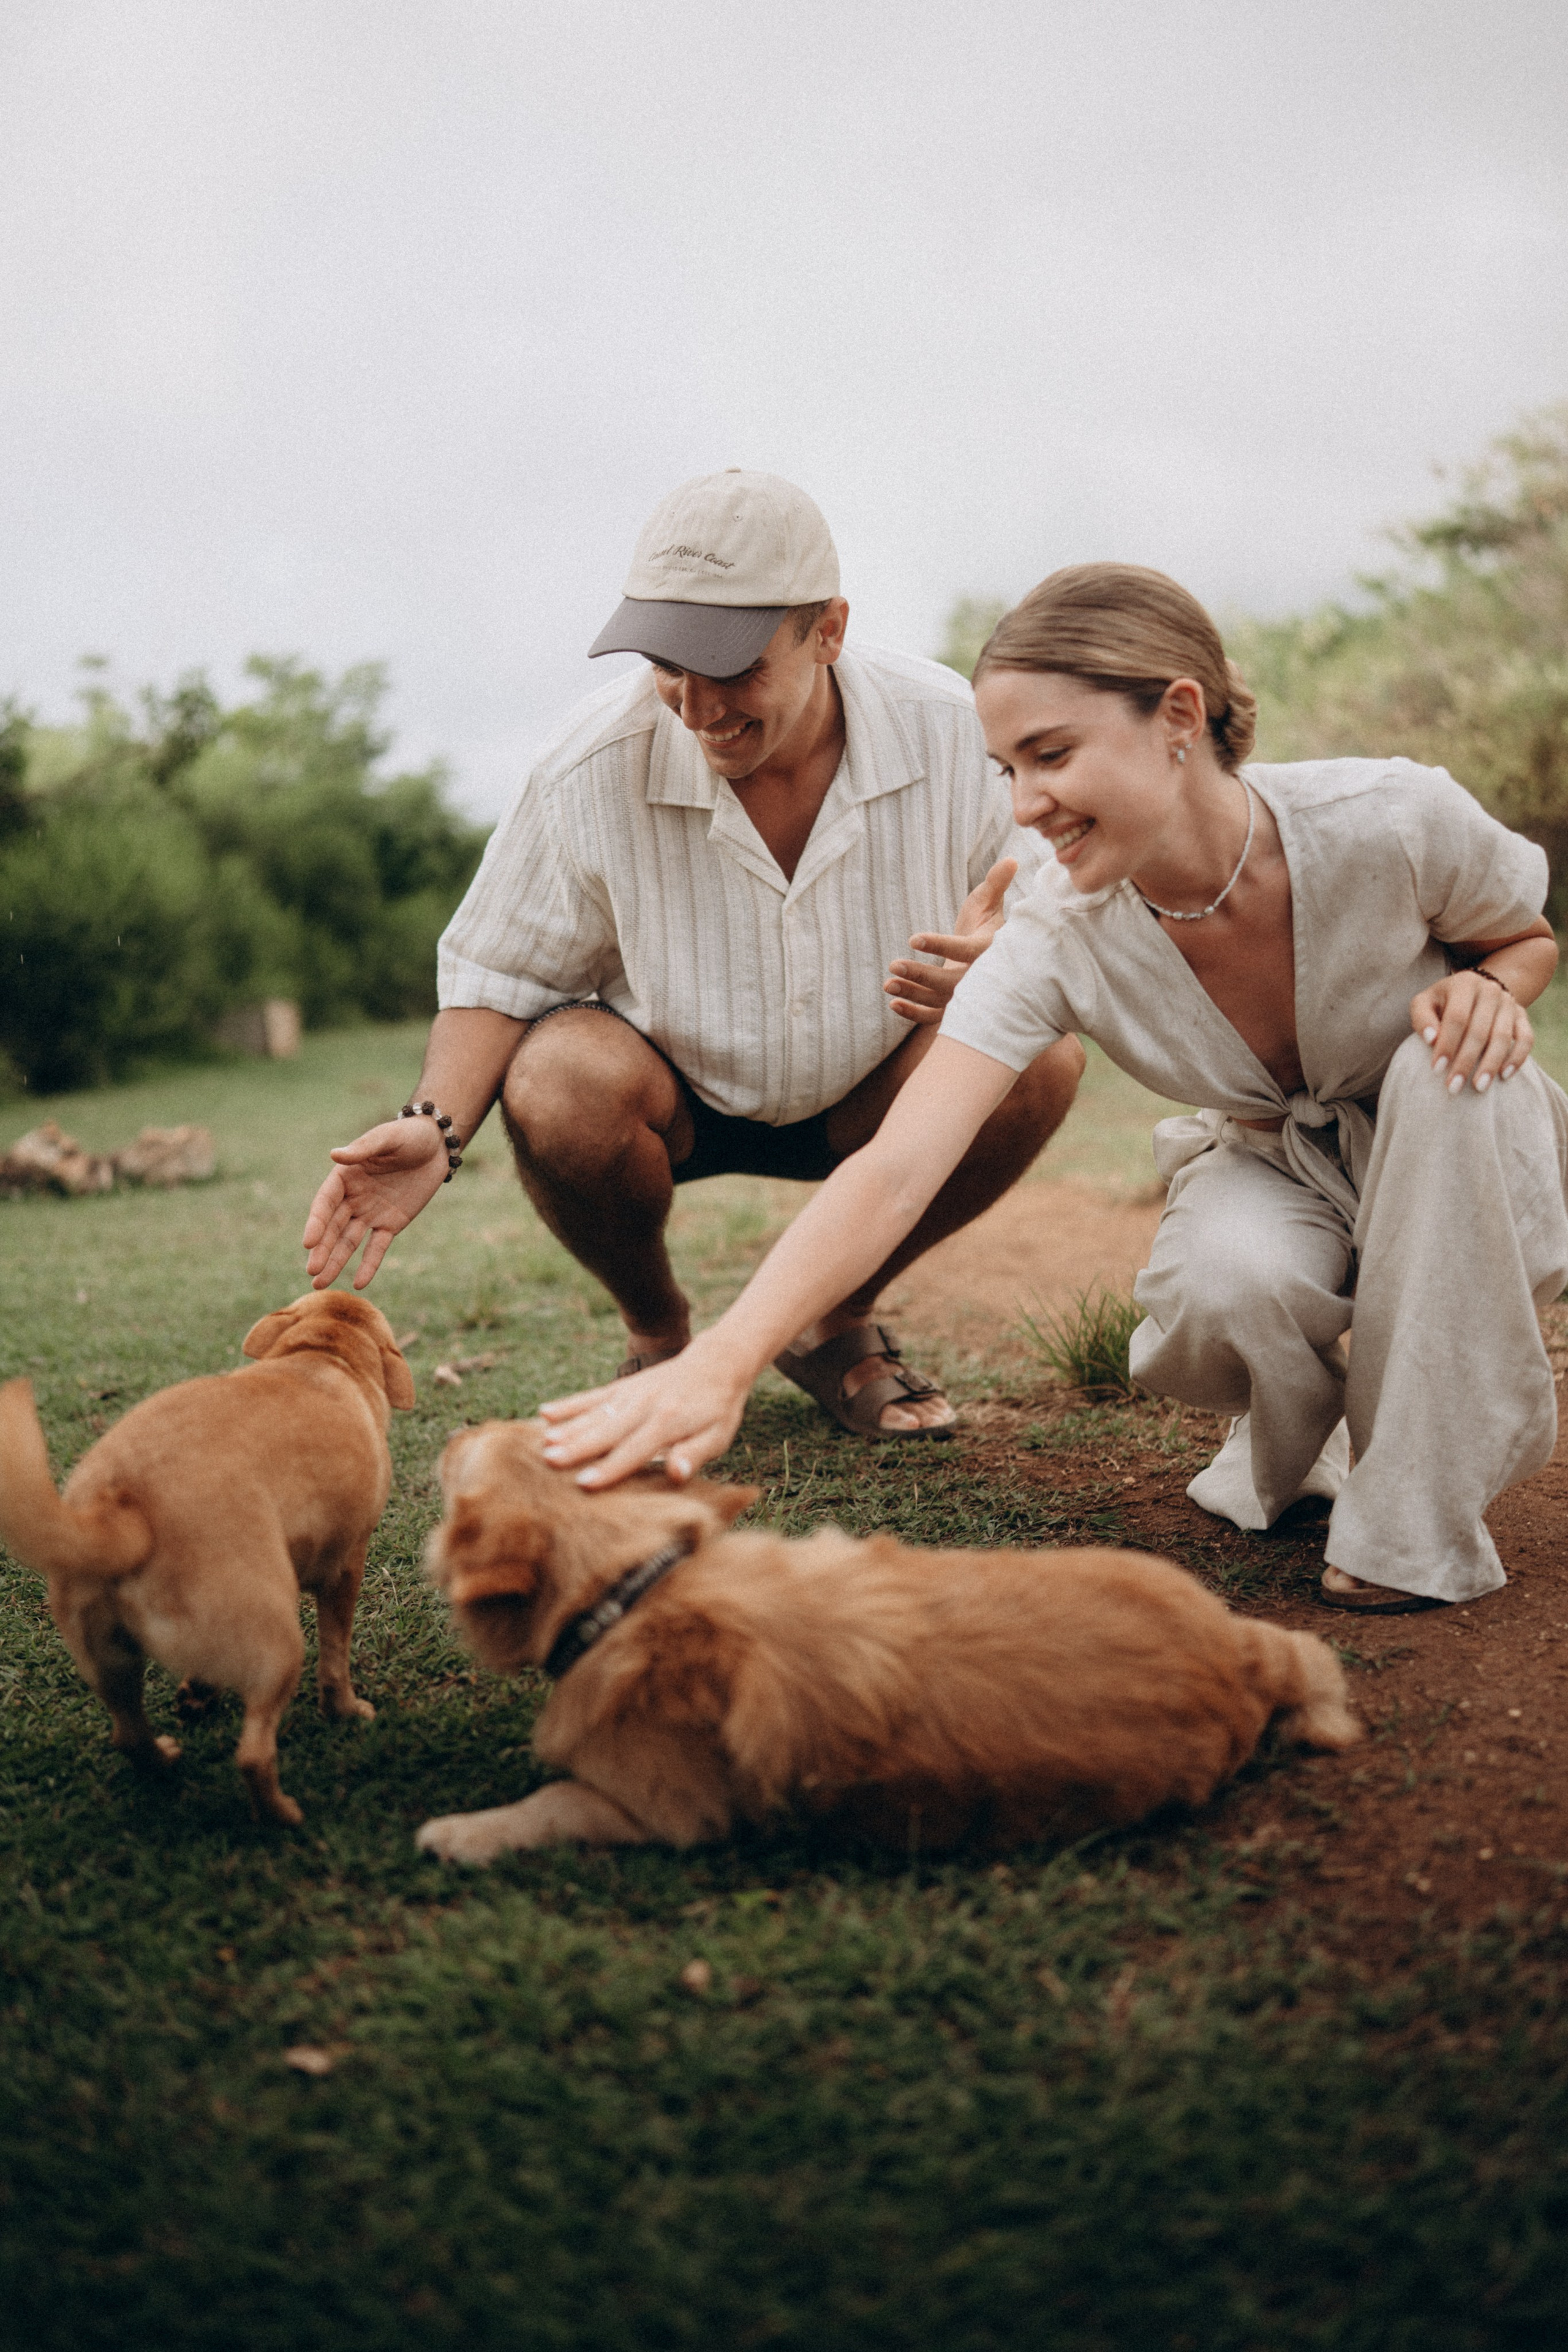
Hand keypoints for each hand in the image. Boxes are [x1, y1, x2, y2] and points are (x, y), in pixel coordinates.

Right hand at [301, 1118, 450, 1288]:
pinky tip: (359, 1283)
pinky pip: (377, 1247)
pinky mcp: (391, 1224)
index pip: (325, 1202)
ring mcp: (370, 1213)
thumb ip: (363, 1150)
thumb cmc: (408, 1136)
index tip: (308, 1243)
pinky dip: (369, 1264)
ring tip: (320, 1283)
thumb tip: (335, 1154)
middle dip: (322, 1250)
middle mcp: (353, 1197)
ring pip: (349, 1241)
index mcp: (345, 1176)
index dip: (316, 1223)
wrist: (436, 1145)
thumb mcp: (387, 1138)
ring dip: (336, 1262)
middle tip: (311, 1273)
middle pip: (333, 1227)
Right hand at [536, 1335, 751, 1487]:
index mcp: (669, 1422)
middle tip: (549, 1461)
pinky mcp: (622, 1386)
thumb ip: (696, 1454)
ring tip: (542, 1441)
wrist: (716, 1363)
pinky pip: (592, 1396)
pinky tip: (544, 1412)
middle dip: (577, 1447)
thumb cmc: (717, 1409)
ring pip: (594, 1413)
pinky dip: (569, 1404)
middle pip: (607, 1431)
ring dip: (567, 1427)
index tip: (585, 1483)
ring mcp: (630, 1393)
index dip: (610, 1468)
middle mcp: (645, 1405)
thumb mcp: (718, 1435)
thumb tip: (677, 1473)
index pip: (635, 1450)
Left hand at [885, 856, 1017, 1024]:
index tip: (913, 938)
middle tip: (893, 964)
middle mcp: (982, 979)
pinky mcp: (956, 1009)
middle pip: (950, 982)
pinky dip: (914, 1015)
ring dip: (913, 993)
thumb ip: (996, 884)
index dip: (940, 945)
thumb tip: (1011, 859)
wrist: (990, 961)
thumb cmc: (987, 927)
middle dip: (921, 975)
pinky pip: (935, 1018)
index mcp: (991, 951)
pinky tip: (893, 1004)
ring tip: (888, 984)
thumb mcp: (990, 903)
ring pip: (940, 1001)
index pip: (965, 950)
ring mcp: (969, 997)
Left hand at [1410, 968, 1533, 1093]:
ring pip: (1502, 1036)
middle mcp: (1490, 990)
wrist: (1474, 991)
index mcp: (1464, 984)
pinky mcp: (1522, 1015)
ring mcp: (1509, 1002)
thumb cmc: (1443, 1003)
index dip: (1447, 1044)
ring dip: (1490, 1064)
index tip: (1437, 1069)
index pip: (1457, 1017)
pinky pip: (1526, 1038)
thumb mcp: (1425, 1003)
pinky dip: (1517, 1058)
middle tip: (1453, 1087)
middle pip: (1479, 1030)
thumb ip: (1422, 1018)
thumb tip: (1431, 1039)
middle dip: (1466, 1061)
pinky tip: (1504, 1076)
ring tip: (1479, 1087)